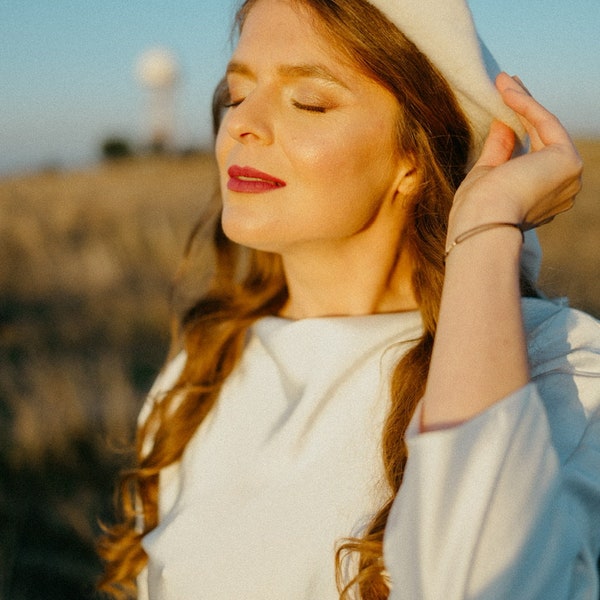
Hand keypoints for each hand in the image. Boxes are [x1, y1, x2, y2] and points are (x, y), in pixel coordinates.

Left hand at [448, 72, 581, 239]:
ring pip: (545, 128)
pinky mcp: (568, 161)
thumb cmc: (477, 208)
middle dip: (523, 108)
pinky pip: (546, 124)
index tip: (504, 104)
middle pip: (542, 137)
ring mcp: (569, 176)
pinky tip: (508, 90)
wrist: (483, 221)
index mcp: (542, 197)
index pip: (533, 153)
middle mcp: (561, 189)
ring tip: (502, 81)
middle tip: (507, 84)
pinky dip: (526, 105)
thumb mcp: (488, 173)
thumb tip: (503, 123)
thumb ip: (500, 149)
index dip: (519, 125)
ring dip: (523, 101)